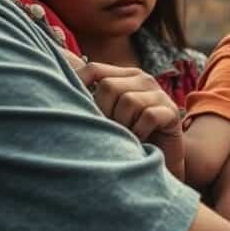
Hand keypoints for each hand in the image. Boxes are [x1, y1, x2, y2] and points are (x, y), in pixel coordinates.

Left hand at [75, 62, 183, 180]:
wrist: (161, 161)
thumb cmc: (128, 139)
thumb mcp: (107, 117)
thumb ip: (92, 101)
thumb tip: (58, 91)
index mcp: (124, 76)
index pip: (94, 69)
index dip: (79, 85)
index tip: (72, 109)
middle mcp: (142, 79)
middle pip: (109, 87)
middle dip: (104, 113)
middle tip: (111, 129)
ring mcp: (159, 94)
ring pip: (128, 102)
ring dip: (123, 125)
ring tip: (127, 135)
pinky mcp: (171, 111)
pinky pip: (148, 116)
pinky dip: (139, 132)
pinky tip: (140, 139)